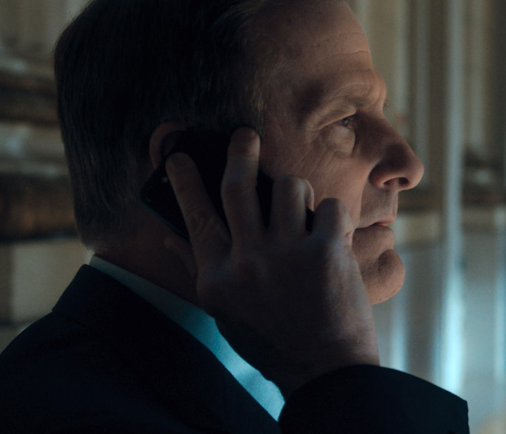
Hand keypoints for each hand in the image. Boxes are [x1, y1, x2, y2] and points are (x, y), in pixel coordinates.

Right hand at [163, 127, 378, 394]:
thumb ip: (200, 270)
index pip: (196, 218)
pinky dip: (335, 216)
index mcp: (218, 277)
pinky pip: (329, 207)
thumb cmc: (275, 341)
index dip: (186, 183)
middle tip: (246, 135)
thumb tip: (169, 238)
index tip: (178, 155)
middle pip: (238, 187)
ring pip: (290, 187)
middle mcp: (246, 261)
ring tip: (304, 212)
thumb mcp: (226, 312)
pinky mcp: (326, 251)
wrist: (325, 370)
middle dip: (241, 152)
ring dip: (299, 192)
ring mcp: (286, 254)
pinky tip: (336, 235)